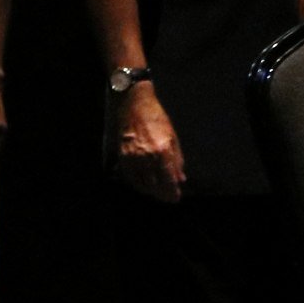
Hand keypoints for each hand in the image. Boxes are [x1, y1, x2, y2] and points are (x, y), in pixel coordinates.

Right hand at [111, 83, 184, 203]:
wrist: (134, 104)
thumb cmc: (156, 118)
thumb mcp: (173, 137)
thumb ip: (177, 160)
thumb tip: (180, 179)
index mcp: (163, 150)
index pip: (169, 179)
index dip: (173, 192)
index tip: (175, 198)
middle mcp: (148, 156)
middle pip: (156, 186)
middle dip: (163, 194)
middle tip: (168, 197)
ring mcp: (134, 157)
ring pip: (143, 184)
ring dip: (151, 190)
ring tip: (157, 190)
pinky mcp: (123, 156)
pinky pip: (131, 177)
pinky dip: (138, 184)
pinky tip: (145, 184)